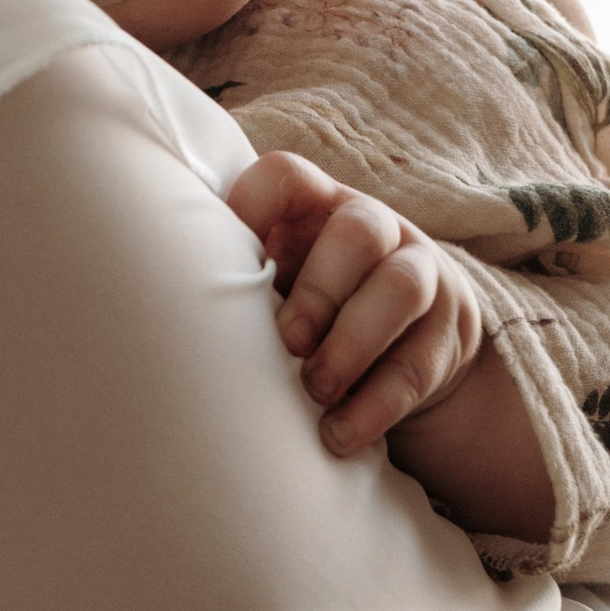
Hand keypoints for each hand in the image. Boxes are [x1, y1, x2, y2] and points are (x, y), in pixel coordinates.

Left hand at [225, 154, 486, 454]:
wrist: (410, 347)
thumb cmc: (313, 310)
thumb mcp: (280, 282)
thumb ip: (243, 276)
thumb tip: (159, 304)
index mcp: (316, 207)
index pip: (287, 176)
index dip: (252, 207)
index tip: (226, 259)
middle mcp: (376, 227)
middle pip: (359, 230)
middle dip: (320, 290)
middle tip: (288, 343)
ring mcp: (422, 273)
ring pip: (401, 289)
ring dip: (351, 345)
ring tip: (316, 391)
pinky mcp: (450, 330)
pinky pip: (419, 364)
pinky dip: (374, 405)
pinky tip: (339, 434)